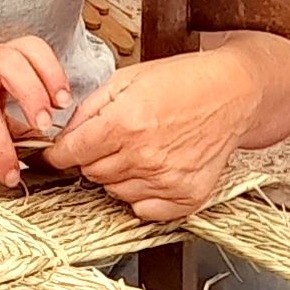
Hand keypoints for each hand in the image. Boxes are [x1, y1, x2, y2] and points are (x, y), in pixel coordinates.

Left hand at [44, 49, 259, 219]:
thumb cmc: (185, 82)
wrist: (233, 95)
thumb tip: (66, 136)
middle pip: (93, 174)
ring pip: (116, 192)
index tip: (57, 155)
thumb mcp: (128, 79)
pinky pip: (143, 209)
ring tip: (142, 151)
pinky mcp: (185, 198)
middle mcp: (144, 157)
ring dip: (120, 176)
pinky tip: (155, 171)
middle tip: (116, 141)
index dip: (59, 154)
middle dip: (95, 158)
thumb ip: (90, 109)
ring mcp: (166, 181)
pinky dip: (142, 195)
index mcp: (126, 123)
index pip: (72, 154)